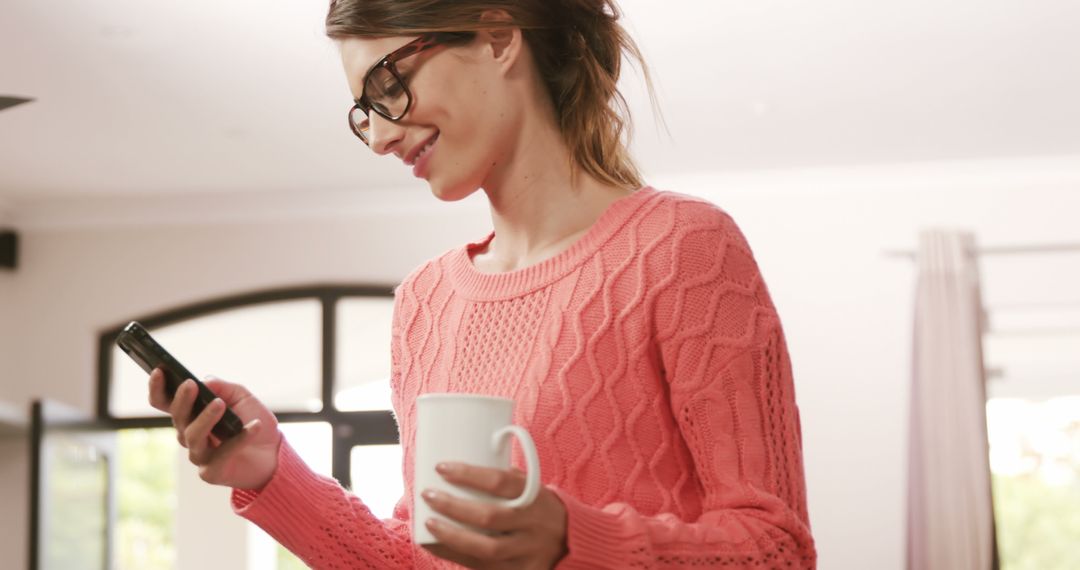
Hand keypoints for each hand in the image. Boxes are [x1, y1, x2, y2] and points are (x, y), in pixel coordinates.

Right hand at [148, 369, 280, 489]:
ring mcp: (198, 454)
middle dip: (182, 400)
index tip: (158, 371)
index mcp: (191, 413)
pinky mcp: (211, 471)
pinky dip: (240, 439)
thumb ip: (222, 387)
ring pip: (193, 436)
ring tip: (220, 403)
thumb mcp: (242, 397)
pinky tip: (254, 426)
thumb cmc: (253, 420)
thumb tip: (204, 380)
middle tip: (190, 385)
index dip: (157, 388)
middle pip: (178, 418)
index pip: (165, 402)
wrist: (273, 451)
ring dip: (206, 418)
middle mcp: (189, 433)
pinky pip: (222, 454)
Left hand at [421, 463, 567, 569]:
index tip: (441, 468)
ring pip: (486, 548)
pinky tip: (435, 545)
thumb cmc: (537, 508)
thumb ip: (503, 480)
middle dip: (453, 506)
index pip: (499, 482)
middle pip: (489, 516)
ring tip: (429, 522)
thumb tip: (456, 468)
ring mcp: (528, 552)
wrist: (572, 541)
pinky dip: (455, 556)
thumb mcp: (530, 488)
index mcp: (535, 496)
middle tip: (429, 495)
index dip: (468, 474)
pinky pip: (483, 568)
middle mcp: (533, 525)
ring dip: (451, 536)